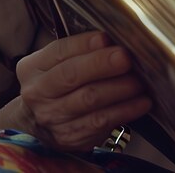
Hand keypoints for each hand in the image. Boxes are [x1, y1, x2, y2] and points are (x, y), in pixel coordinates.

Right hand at [15, 31, 151, 150]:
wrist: (39, 124)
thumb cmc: (58, 83)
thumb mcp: (58, 63)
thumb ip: (81, 50)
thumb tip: (115, 39)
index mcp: (33, 68)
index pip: (59, 51)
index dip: (84, 44)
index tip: (106, 38)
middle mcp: (38, 93)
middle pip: (71, 75)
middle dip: (101, 64)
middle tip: (126, 58)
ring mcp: (53, 117)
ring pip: (89, 99)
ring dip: (119, 88)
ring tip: (139, 81)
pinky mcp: (71, 136)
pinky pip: (101, 121)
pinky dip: (125, 110)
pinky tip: (141, 102)